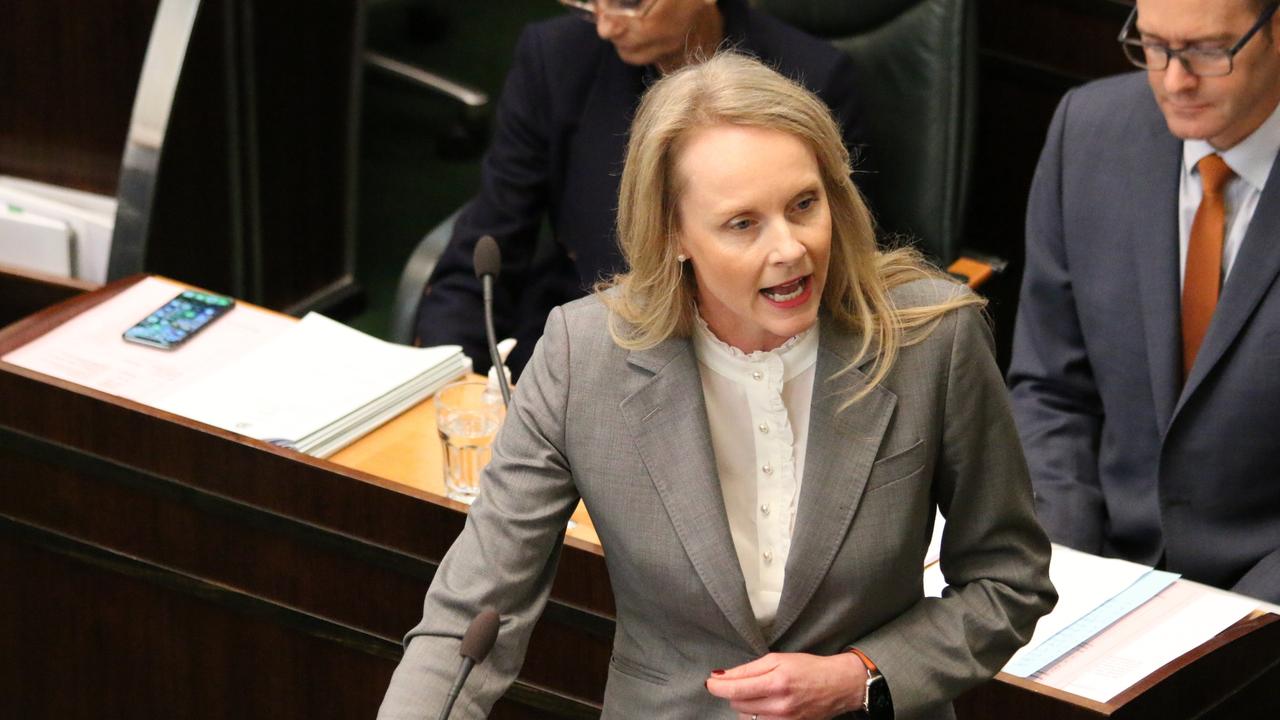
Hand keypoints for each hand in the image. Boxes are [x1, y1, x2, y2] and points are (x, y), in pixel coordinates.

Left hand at [704, 651, 865, 719]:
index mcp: (776, 682)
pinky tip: (764, 704)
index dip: (717, 686)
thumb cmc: (809, 667)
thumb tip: (722, 675)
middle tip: (745, 681)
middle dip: (734, 691)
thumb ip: (748, 668)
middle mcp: (779, 705)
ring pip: (745, 716)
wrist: (838, 686)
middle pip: (737, 703)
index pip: (735, 689)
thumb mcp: (778, 659)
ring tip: (759, 692)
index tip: (710, 681)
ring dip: (744, 703)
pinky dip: (755, 714)